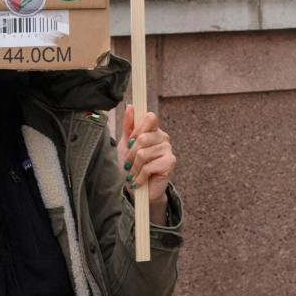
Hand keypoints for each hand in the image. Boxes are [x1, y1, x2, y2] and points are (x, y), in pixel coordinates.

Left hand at [119, 106, 175, 223]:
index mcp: (153, 130)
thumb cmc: (132, 166)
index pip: (150, 117)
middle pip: (142, 138)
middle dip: (131, 154)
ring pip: (143, 154)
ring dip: (134, 167)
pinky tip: (141, 180)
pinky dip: (140, 176)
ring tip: (135, 173)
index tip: (130, 141)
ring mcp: (168, 150)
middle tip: (130, 163)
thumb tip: (130, 106)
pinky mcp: (170, 163)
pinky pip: (148, 166)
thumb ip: (128, 126)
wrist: (137, 189)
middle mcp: (163, 138)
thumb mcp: (126, 145)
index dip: (137, 128)